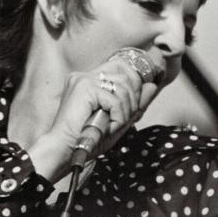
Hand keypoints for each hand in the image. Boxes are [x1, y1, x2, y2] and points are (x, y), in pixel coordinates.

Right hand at [30, 57, 158, 181]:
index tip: (135, 104)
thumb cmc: (87, 139)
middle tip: (123, 120)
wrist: (65, 149)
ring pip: (123, 88)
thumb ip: (135, 103)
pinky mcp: (84, 88)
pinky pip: (115, 99)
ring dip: (125, 112)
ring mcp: (84, 80)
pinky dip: (118, 116)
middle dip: (133, 100)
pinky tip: (109, 127)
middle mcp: (86, 75)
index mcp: (90, 80)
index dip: (135, 82)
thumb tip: (152, 85)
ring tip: (114, 126)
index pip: (122, 66)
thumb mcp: (117, 120)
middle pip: (126, 75)